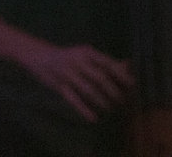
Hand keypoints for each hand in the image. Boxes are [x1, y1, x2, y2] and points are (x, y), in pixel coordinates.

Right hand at [18, 39, 133, 120]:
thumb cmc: (69, 57)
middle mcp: (77, 60)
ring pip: (88, 90)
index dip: (121, 75)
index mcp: (86, 51)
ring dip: (101, 100)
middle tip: (122, 100)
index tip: (132, 85)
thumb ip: (105, 61)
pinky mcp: (59, 85)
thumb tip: (128, 65)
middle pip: (99, 78)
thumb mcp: (85, 55)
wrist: (39, 56)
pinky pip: (73, 99)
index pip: (107, 63)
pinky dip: (84, 110)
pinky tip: (94, 118)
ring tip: (110, 108)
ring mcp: (67, 73)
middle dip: (113, 91)